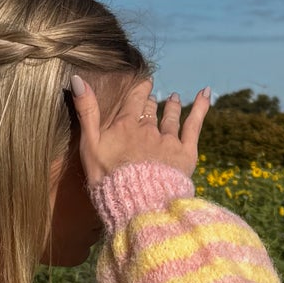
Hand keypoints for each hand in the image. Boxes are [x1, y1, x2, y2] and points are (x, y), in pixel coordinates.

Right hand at [69, 74, 211, 189]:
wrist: (138, 203)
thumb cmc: (108, 178)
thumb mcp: (89, 146)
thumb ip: (86, 112)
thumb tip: (77, 79)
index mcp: (125, 126)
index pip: (133, 101)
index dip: (138, 90)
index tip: (143, 82)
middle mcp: (148, 129)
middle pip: (150, 110)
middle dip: (151, 102)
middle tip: (153, 97)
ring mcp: (168, 141)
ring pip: (171, 118)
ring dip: (172, 107)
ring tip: (174, 99)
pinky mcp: (185, 153)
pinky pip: (194, 125)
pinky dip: (201, 107)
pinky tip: (206, 93)